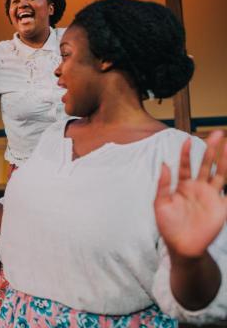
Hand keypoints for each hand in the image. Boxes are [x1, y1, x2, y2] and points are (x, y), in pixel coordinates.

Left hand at [155, 130, 226, 259]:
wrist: (181, 247)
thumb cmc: (168, 225)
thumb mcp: (160, 204)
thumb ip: (163, 184)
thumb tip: (164, 164)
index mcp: (183, 186)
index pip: (187, 165)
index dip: (186, 153)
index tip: (186, 139)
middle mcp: (199, 188)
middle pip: (207, 164)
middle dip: (211, 149)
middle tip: (217, 133)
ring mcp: (211, 196)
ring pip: (221, 174)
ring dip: (225, 160)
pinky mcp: (221, 207)